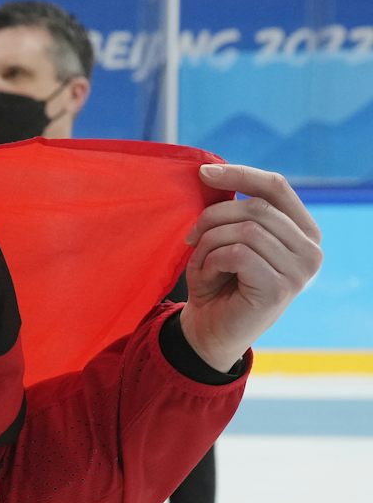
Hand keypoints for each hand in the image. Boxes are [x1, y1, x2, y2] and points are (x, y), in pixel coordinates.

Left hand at [182, 164, 322, 370]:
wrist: (208, 331)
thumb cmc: (217, 282)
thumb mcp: (228, 238)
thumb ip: (236, 210)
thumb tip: (213, 171)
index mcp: (303, 230)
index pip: (276, 186)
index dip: (239, 174)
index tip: (203, 173)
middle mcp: (311, 249)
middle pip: (256, 207)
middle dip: (213, 218)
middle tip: (191, 238)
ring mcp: (300, 270)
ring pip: (246, 229)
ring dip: (210, 243)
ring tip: (203, 263)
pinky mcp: (280, 288)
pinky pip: (238, 253)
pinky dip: (212, 261)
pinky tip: (209, 277)